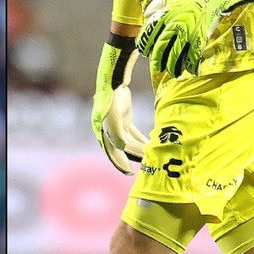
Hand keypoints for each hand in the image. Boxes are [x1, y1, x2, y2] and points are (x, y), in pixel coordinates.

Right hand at [92, 43, 147, 173]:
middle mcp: (108, 131)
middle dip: (134, 156)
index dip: (120, 163)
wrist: (114, 80)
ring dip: (139, 148)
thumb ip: (117, 133)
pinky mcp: (124, 118)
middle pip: (123, 148)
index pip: (112, 152)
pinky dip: (140, 138)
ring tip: (150, 154)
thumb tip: (121, 148)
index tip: (129, 173)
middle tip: (147, 163)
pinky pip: (133, 132)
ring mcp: (117, 124)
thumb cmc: (112, 98)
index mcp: (103, 132)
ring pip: (129, 141)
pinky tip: (149, 143)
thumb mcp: (115, 116)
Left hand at [137, 0, 253, 77]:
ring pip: (175, 55)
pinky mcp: (199, 39)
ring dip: (172, 66)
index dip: (145, 45)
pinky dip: (191, 65)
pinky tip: (190, 70)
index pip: (149, 33)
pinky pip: (193, 56)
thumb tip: (146, 14)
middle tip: (157, 65)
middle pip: (161, 47)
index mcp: (165, 15)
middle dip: (157, 59)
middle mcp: (174, 25)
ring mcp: (187, 33)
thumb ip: (156, 4)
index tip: (144, 52)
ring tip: (172, 71)